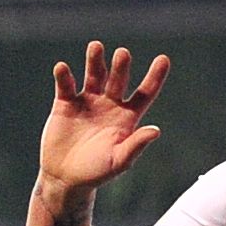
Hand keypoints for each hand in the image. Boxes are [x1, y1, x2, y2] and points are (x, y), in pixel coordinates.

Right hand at [40, 42, 171, 189]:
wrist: (65, 178)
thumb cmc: (96, 173)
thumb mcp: (119, 161)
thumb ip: (135, 145)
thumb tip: (156, 131)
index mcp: (127, 117)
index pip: (145, 93)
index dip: (155, 76)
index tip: (164, 59)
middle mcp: (110, 104)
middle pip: (118, 79)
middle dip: (121, 66)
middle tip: (123, 54)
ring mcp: (88, 101)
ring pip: (94, 75)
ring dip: (95, 61)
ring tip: (96, 47)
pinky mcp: (65, 103)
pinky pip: (65, 85)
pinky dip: (64, 76)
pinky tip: (62, 68)